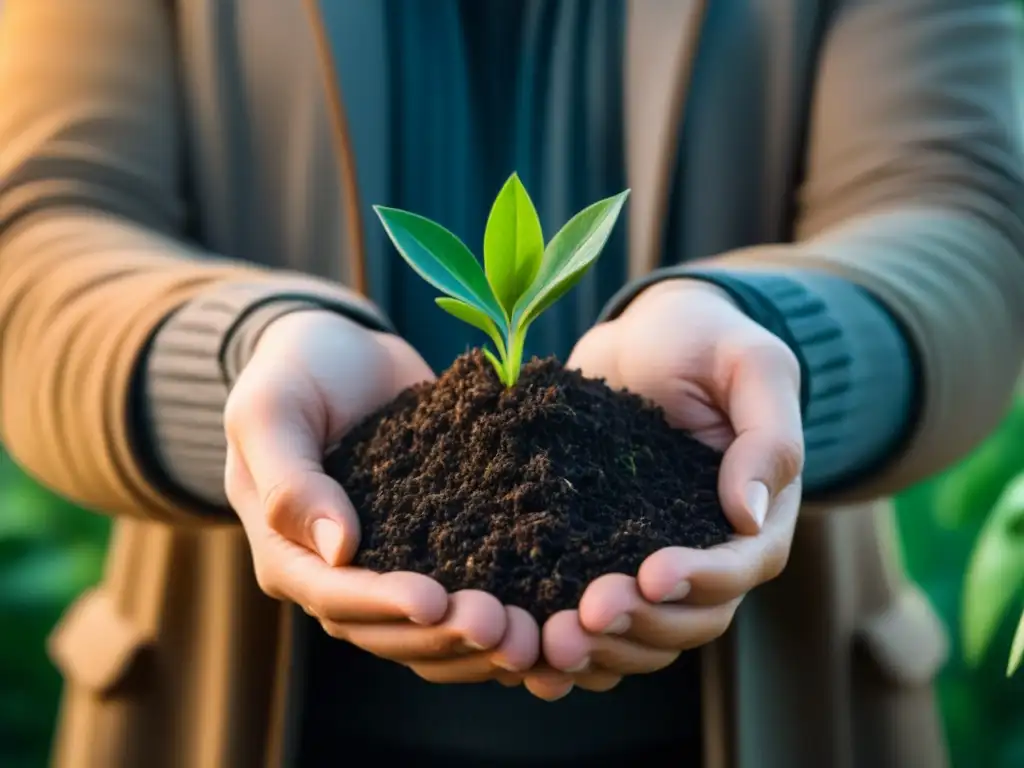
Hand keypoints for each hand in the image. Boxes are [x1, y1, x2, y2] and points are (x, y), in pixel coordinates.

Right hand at [224, 310, 539, 683]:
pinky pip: (462, 591)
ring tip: (530, 638)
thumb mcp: (272, 410)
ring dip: (477, 644)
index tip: (436, 602)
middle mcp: (335, 574)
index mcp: (286, 550)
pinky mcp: (432, 545)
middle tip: (504, 630)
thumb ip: (289, 479)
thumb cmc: (296, 370)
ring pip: (428, 629)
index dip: (385, 606)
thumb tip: (337, 549)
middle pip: (387, 631)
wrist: (344, 350)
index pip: (334, 596)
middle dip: (444, 636)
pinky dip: (499, 609)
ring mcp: (387, 564)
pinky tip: (543, 617)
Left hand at [525, 279, 802, 698]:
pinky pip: (593, 615)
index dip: (700, 581)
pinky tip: (528, 650)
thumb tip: (750, 514)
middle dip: (639, 626)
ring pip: (642, 632)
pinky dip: (570, 641)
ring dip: (601, 647)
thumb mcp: (751, 364)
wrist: (646, 335)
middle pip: (689, 617)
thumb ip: (767, 435)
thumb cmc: (706, 339)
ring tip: (549, 643)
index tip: (651, 575)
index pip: (742, 566)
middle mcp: (706, 548)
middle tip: (582, 618)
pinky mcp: (598, 551)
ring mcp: (651, 555)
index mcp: (756, 513)